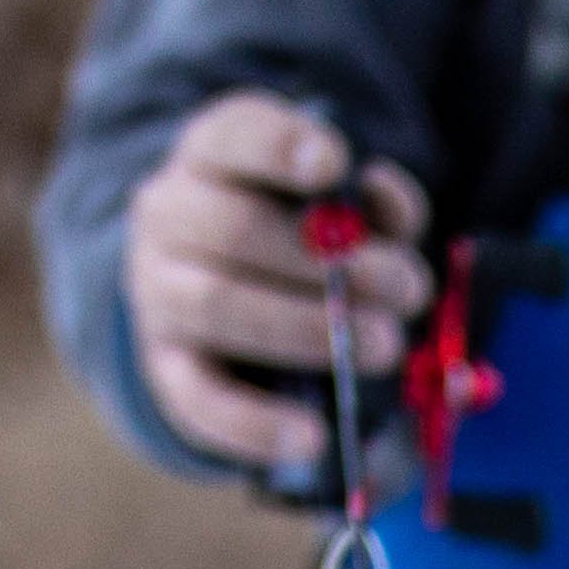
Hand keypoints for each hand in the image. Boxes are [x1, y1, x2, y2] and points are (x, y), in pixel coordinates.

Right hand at [122, 91, 431, 473]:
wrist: (226, 303)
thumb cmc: (302, 242)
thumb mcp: (345, 209)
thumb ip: (377, 206)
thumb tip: (387, 205)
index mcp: (215, 157)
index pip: (232, 134)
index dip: (279, 146)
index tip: (333, 164)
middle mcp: (171, 215)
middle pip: (234, 228)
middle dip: (328, 261)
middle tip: (408, 287)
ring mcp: (160, 293)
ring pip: (217, 305)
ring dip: (308, 329)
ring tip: (384, 345)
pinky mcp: (168, 369)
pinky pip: (200, 400)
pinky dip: (257, 423)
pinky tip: (313, 434)